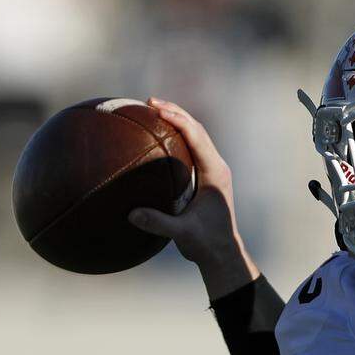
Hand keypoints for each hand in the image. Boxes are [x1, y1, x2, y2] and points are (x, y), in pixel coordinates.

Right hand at [128, 98, 258, 298]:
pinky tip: (157, 136)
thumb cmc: (206, 243)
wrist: (222, 253)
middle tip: (149, 101)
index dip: (177, 119)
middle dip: (175, 111)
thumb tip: (132, 213)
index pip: (197, 136)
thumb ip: (158, 223)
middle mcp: (217, 167)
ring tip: (153, 109)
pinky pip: (192, 148)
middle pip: (197, 129)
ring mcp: (213, 170)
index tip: (157, 109)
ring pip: (196, 136)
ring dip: (177, 120)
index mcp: (215, 173)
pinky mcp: (208, 177)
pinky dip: (177, 136)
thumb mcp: (182, 234)